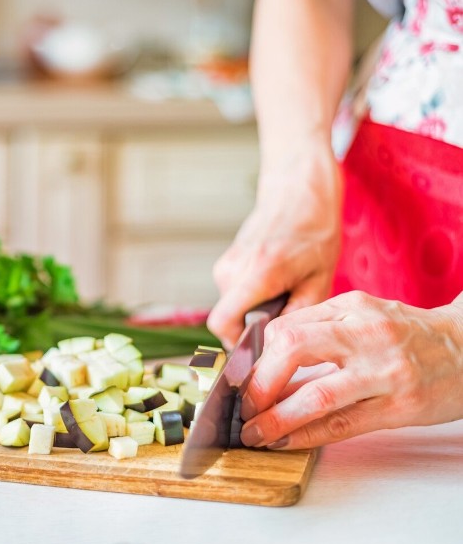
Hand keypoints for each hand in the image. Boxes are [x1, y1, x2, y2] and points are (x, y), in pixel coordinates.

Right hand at [208, 141, 342, 347]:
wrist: (298, 194)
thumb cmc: (314, 234)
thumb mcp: (319, 279)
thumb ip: (296, 315)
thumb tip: (277, 346)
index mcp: (258, 273)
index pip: (222, 322)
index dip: (236, 344)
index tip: (258, 349)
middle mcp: (233, 269)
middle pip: (231, 318)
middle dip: (254, 324)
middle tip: (286, 312)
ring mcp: (226, 264)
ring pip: (233, 306)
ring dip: (255, 308)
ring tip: (284, 290)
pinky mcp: (226, 263)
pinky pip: (234, 294)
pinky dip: (252, 296)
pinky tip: (275, 280)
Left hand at [239, 291, 462, 449]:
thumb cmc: (407, 334)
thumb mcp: (363, 315)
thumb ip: (319, 331)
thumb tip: (266, 367)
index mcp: (351, 306)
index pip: (286, 328)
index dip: (256, 358)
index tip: (243, 380)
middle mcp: (366, 334)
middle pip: (293, 349)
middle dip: (259, 383)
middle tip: (243, 406)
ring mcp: (385, 371)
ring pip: (317, 395)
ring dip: (276, 417)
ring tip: (254, 432)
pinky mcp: (400, 406)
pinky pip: (343, 424)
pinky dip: (307, 435)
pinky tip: (285, 440)